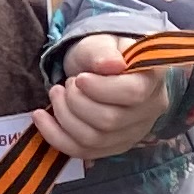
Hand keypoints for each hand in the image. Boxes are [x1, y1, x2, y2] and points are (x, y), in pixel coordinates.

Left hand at [38, 35, 175, 161]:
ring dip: (64, 116)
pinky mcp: (114, 147)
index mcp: (153, 78)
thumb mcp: (100, 41)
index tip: (79, 78)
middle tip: (68, 83)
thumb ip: (102, 51)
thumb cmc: (102, 52)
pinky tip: (40, 117)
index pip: (133, 93)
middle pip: (109, 120)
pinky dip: (55, 136)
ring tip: (57, 93)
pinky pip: (83, 152)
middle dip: (76, 102)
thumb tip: (111, 65)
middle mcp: (150, 110)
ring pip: (94, 139)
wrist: (100, 68)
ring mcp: (133, 133)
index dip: (100, 88)